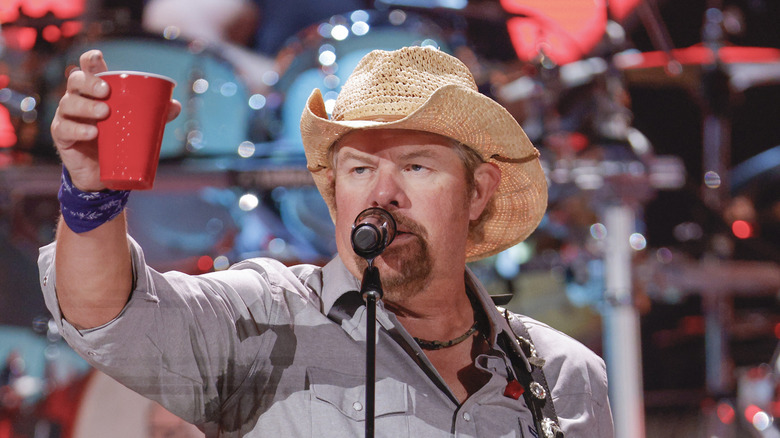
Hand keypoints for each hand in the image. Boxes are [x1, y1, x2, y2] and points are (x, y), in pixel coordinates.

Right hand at [50, 50, 181, 190]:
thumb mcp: (136, 125)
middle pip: (75, 81)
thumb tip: (175, 105)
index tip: (98, 58)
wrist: (101, 173)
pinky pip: (64, 129)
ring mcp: (67, 117)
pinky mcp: (62, 137)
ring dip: (86, 105)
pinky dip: (78, 129)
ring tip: (104, 112)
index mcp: (94, 91)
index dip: (90, 60)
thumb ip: (155, 114)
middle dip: (89, 82)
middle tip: (106, 91)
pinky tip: (92, 132)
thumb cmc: (118, 139)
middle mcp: (77, 99)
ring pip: (68, 103)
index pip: (87, 69)